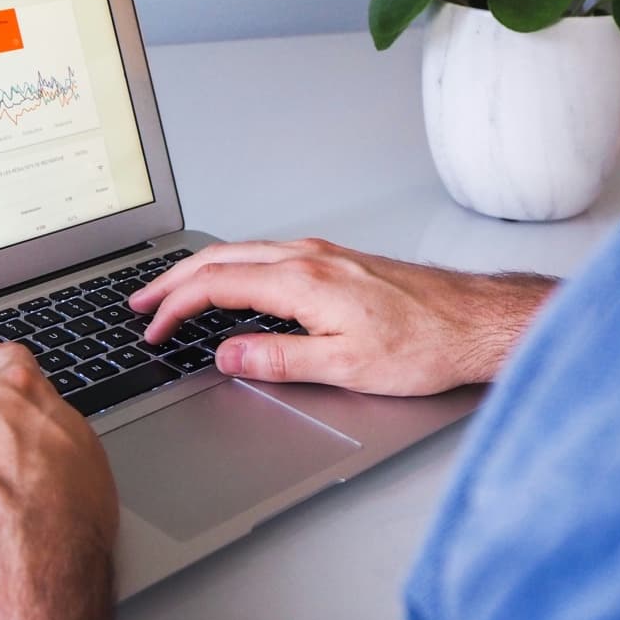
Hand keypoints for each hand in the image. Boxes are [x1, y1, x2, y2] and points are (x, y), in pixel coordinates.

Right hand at [130, 238, 555, 396]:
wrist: (478, 322)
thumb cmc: (426, 345)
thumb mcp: (345, 367)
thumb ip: (278, 359)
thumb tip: (227, 355)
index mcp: (303, 280)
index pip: (216, 285)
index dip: (175, 308)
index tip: (153, 330)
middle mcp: (309, 257)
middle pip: (220, 258)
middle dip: (173, 280)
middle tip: (141, 303)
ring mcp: (324, 254)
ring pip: (243, 252)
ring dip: (201, 271)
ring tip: (173, 293)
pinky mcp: (337, 260)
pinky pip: (266, 254)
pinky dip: (232, 267)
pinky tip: (233, 283)